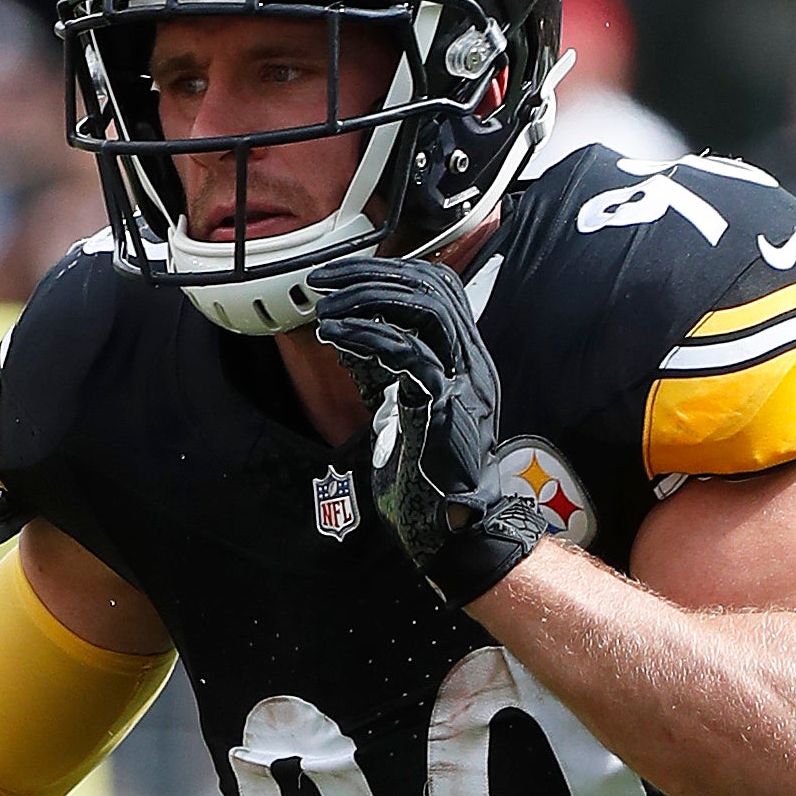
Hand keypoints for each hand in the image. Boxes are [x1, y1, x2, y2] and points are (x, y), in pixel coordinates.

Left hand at [309, 254, 543, 604]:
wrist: (456, 525)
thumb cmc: (429, 473)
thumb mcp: (405, 407)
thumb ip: (389, 371)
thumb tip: (351, 336)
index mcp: (466, 356)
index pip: (437, 284)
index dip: (388, 271)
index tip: (340, 276)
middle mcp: (473, 360)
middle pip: (431, 286)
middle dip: (370, 275)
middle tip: (323, 282)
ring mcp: (466, 380)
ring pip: (426, 309)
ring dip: (368, 300)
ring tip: (326, 309)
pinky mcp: (447, 404)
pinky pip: (410, 353)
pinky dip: (368, 337)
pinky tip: (335, 337)